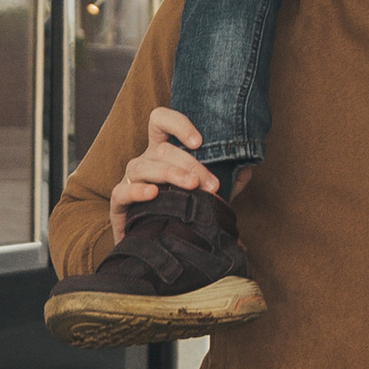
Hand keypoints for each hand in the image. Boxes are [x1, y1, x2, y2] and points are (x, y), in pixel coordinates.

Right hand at [110, 104, 216, 245]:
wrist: (163, 246)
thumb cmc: (188, 212)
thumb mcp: (212, 192)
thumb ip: (230, 177)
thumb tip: (248, 167)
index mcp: (164, 152)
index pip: (161, 121)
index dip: (177, 124)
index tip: (199, 142)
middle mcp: (145, 161)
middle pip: (162, 150)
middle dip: (190, 164)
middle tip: (212, 184)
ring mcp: (131, 182)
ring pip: (143, 167)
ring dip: (170, 174)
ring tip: (191, 186)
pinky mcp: (119, 205)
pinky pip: (121, 192)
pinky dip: (136, 191)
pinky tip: (154, 194)